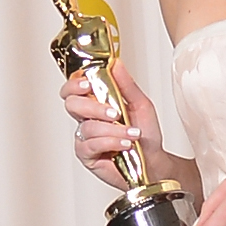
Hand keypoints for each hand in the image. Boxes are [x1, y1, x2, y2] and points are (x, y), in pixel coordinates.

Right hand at [59, 56, 167, 189]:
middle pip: (72, 104)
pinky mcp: (87, 155)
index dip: (75, 84)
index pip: (74, 88)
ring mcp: (86, 137)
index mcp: (96, 102)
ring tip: (132, 133)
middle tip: (114, 112)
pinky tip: (124, 143)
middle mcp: (88, 119)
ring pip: (87, 126)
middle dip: (94, 107)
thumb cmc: (146, 136)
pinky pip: (91, 145)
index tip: (88, 83)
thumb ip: (126, 85)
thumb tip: (115, 64)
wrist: (153, 162)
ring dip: (113, 129)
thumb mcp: (141, 105)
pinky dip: (110, 142)